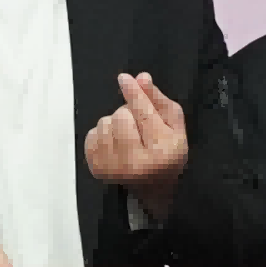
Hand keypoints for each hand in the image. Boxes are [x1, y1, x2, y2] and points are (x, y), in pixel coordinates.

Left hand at [83, 72, 191, 214]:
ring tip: (128, 137)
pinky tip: (115, 145)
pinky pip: (92, 134)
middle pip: (121, 115)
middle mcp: (136, 163)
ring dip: (114, 124)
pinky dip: (102, 134)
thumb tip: (142, 79)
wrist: (154, 188)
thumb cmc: (166, 153)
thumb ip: (158, 100)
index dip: (134, 92)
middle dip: (128, 113)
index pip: (145, 114)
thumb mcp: (173, 126)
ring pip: (104, 123)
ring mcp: (114, 168)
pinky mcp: (98, 169)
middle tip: (138, 126)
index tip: (124, 78)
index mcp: (162, 151)